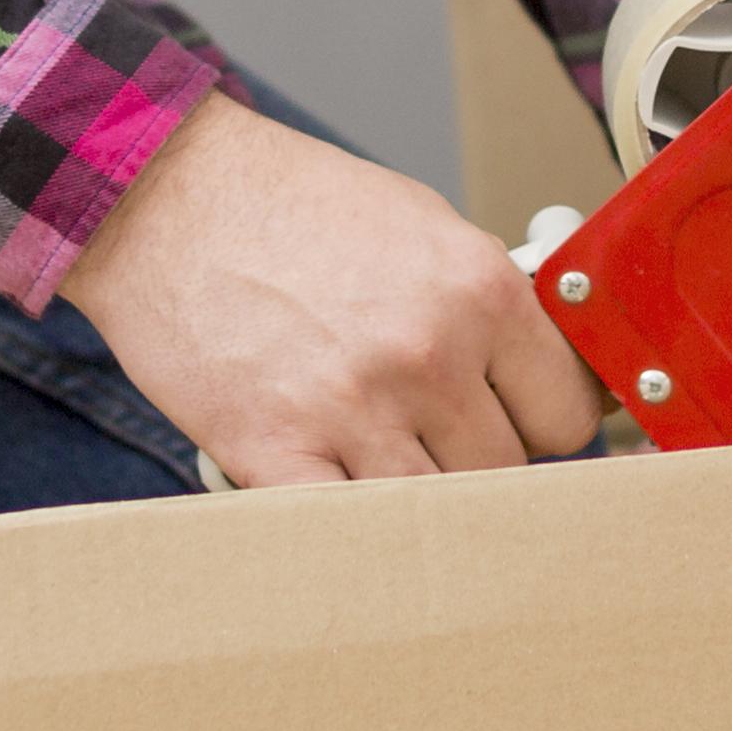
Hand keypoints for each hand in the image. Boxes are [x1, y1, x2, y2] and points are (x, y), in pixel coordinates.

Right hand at [59, 90, 605, 482]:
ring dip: (415, 502)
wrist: (166, 197)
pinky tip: (339, 502)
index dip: (543, 426)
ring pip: (436, 513)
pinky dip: (349, 532)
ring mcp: (352, 409)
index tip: (521, 428)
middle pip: (505, 473)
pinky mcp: (273, 451)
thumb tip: (536, 375)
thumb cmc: (290, 205)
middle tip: (439, 444)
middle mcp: (428, 352)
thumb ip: (486, 306)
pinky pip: (345, 533)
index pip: (565, 413)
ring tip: (384, 466)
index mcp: (477, 289)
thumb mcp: (421, 225)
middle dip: (478, 465)